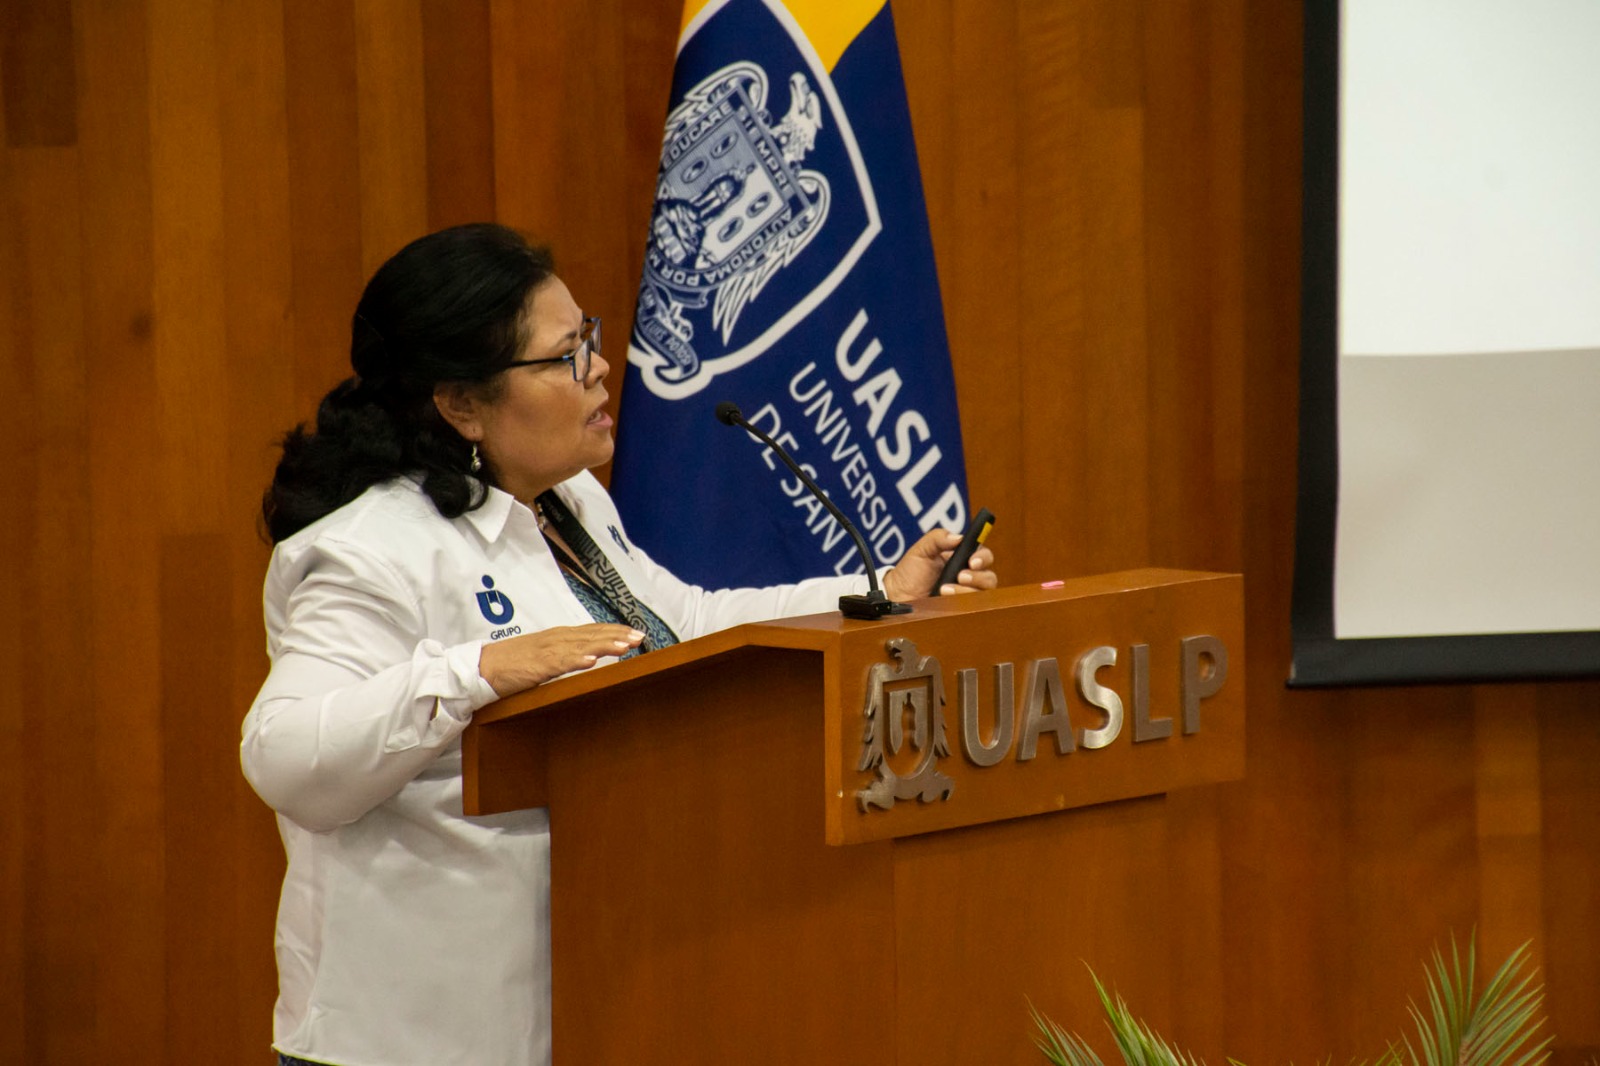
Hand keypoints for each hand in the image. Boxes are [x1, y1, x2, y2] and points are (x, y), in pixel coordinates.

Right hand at [477, 624, 644, 696]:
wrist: (482, 667)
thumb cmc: (512, 662)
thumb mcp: (544, 655)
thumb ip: (565, 654)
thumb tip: (588, 656)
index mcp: (559, 636)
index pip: (592, 630)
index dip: (615, 630)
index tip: (636, 633)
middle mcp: (556, 639)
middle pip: (592, 634)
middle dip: (617, 635)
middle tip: (640, 637)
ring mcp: (546, 651)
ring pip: (581, 645)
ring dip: (604, 644)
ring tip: (624, 646)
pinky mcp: (536, 665)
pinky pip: (559, 662)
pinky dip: (576, 660)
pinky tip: (591, 660)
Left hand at [882, 528, 997, 601]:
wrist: (898, 595)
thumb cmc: (909, 572)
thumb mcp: (921, 549)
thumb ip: (938, 538)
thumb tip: (958, 537)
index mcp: (961, 559)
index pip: (983, 556)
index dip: (983, 558)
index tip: (972, 562)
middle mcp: (968, 577)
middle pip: (989, 577)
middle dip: (978, 577)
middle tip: (960, 576)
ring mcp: (965, 595)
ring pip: (983, 594)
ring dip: (966, 591)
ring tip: (944, 589)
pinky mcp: (960, 609)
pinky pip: (972, 609)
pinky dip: (962, 603)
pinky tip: (945, 599)